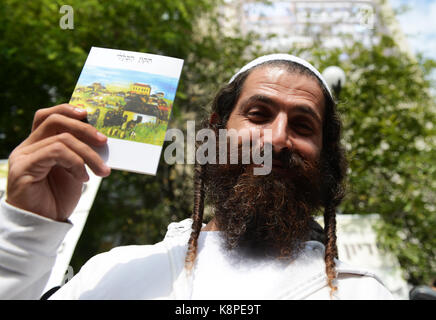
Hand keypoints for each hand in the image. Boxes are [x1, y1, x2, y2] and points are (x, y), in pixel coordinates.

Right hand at [6, 104, 110, 221]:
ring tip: (102, 171)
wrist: (44, 225)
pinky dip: (76, 163)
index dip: (67, 110)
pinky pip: (55, 153)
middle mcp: (28, 147)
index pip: (48, 116)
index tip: (89, 114)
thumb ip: (80, 152)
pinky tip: (83, 179)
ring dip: (88, 154)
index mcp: (38, 144)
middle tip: (105, 141)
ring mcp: (23, 156)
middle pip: (54, 120)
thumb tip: (101, 137)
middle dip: (84, 128)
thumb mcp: (74, 170)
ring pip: (61, 139)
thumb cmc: (58, 198)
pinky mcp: (23, 168)